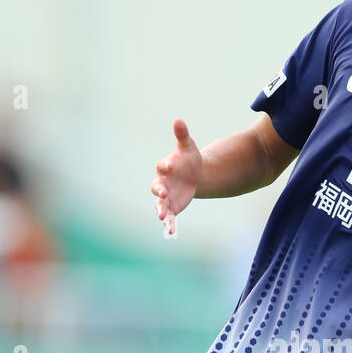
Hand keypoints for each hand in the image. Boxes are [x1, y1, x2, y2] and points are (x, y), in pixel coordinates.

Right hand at [151, 118, 202, 235]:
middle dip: (159, 190)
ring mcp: (166, 197)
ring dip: (160, 210)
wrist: (195, 175)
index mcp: (165, 167)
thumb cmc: (189, 159)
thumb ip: (182, 135)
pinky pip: (169, 217)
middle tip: (163, 192)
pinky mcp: (172, 207)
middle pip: (156, 187)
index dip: (165, 166)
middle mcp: (162, 183)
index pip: (162, 166)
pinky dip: (169, 224)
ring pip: (160, 204)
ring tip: (162, 217)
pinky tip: (170, 232)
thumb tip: (178, 120)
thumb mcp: (188, 147)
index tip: (170, 165)